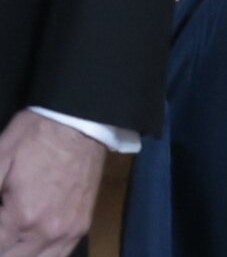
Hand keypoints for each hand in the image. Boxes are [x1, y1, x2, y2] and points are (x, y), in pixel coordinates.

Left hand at [0, 111, 105, 256]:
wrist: (79, 120)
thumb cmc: (35, 135)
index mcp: (23, 216)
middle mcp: (48, 232)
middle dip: (2, 245)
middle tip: (2, 227)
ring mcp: (69, 232)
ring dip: (17, 252)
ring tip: (10, 236)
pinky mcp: (82, 226)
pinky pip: (58, 256)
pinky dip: (41, 255)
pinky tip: (30, 245)